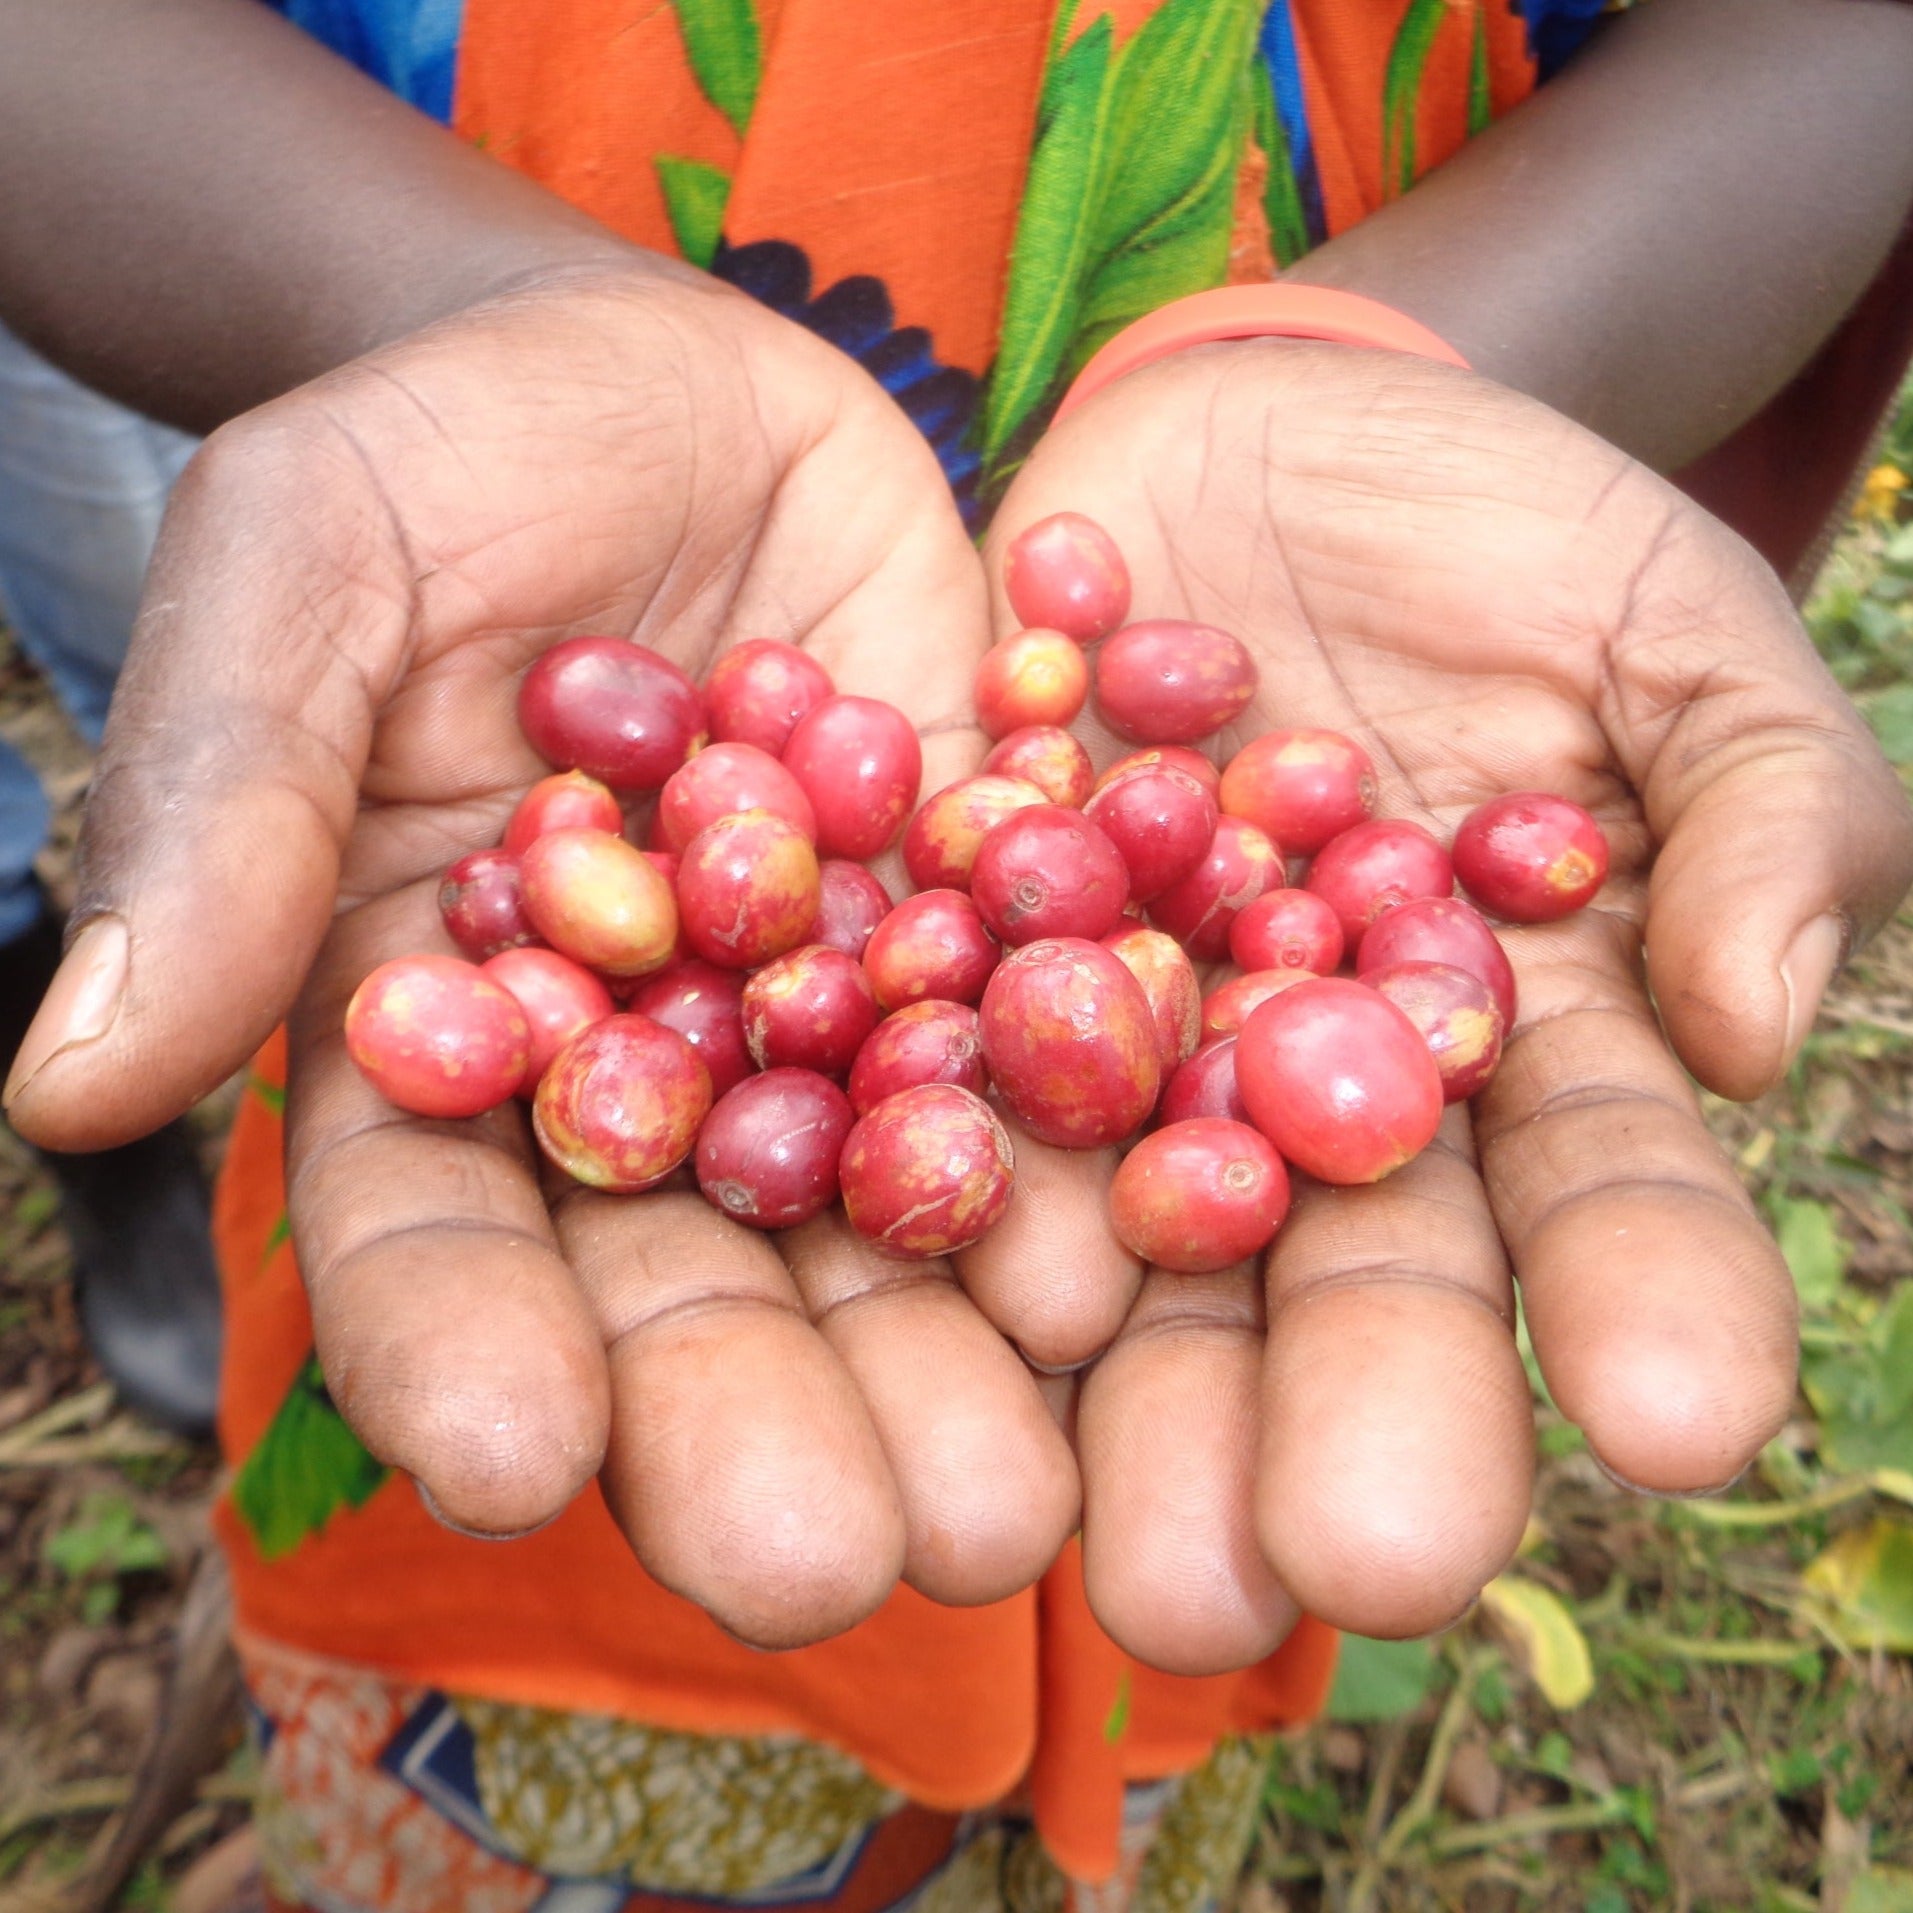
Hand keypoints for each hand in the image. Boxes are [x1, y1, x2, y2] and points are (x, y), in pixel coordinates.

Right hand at [3, 260, 1079, 1644]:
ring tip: (1020, 1492)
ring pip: (894, 1217)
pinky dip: (1119, 1138)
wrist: (670, 380)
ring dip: (955, 1356)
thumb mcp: (313, 571)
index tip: (500, 1460)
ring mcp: (846, 1019)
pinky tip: (1179, 1236)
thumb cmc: (445, 456)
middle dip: (752, 1418)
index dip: (458, 1345)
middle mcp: (662, 1077)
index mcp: (457, 1043)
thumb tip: (67, 1078)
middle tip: (830, 1564)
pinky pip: (1065, 1043)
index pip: (433, 1231)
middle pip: (692, 1279)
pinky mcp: (999, 928)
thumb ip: (229, 805)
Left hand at [973, 339, 1912, 1670]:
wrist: (1268, 439)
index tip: (1693, 1422)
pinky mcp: (950, 944)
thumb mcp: (1671, 631)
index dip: (1645, 1295)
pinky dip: (885, 1127)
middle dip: (1312, 1420)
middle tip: (1295, 1579)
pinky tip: (866, 1238)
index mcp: (1496, 1046)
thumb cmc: (1506, 537)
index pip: (1587, 1192)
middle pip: (1313, 1273)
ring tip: (1062, 1532)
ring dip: (1082, 1372)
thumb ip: (1759, 803)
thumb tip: (1754, 1020)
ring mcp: (1109, 1030)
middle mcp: (1289, 1088)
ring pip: (1100, 1217)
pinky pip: (912, 1038)